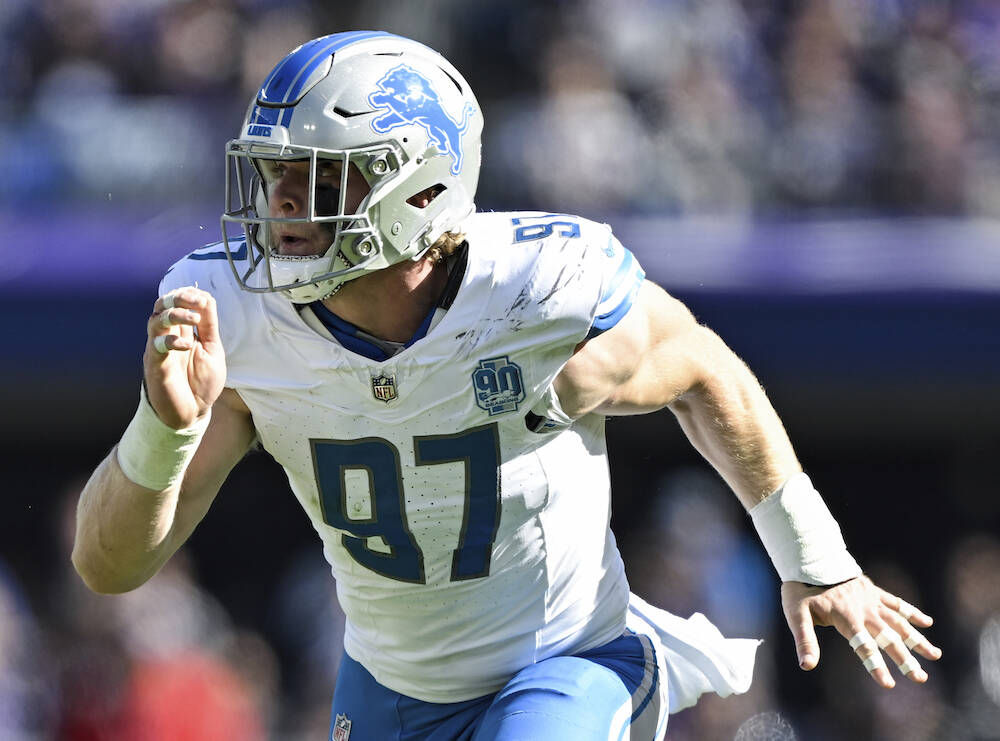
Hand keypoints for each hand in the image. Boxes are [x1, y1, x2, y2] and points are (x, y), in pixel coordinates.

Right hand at [144, 286, 225, 428]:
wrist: (193, 414)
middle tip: (197, 303)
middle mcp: (167, 336)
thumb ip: (209, 326)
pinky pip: (156, 346)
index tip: (204, 299)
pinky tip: (187, 346)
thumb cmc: (202, 383)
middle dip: (178, 297)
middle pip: (162, 304)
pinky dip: (171, 341)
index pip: (178, 301)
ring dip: (175, 314)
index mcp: (182, 330)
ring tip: (193, 319)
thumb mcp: (212, 350)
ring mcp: (159, 349)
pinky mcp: (155, 365)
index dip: (189, 294)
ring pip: (155, 320)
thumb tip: (206, 298)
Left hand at [781, 576, 941, 688]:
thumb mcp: (796, 614)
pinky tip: (928, 622)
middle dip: (905, 660)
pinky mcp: (874, 591)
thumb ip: (804, 640)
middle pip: (889, 638)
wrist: (809, 558)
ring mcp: (872, 600)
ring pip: (899, 623)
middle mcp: (865, 611)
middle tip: (921, 679)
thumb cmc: (801, 589)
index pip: (864, 647)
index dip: (876, 666)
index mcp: (847, 619)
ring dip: (917, 640)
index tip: (889, 685)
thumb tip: (806, 666)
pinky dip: (912, 612)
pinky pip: (897, 603)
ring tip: (935, 655)